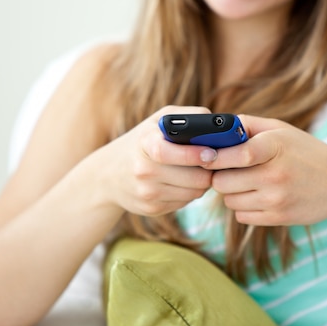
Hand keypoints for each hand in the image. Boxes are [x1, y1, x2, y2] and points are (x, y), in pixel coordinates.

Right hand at [83, 106, 218, 216]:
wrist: (108, 175)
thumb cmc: (142, 141)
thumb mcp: (158, 120)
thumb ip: (189, 116)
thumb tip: (219, 124)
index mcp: (144, 144)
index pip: (167, 152)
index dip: (193, 154)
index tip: (211, 153)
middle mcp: (143, 171)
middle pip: (193, 178)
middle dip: (208, 170)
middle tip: (212, 161)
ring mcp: (147, 193)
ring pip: (194, 192)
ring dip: (202, 182)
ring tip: (197, 170)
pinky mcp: (152, 209)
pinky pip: (185, 202)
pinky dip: (189, 192)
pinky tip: (181, 182)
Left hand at [203, 115, 326, 225]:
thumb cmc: (305, 151)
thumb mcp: (281, 130)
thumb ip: (247, 125)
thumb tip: (213, 129)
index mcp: (275, 147)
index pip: (237, 154)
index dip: (215, 156)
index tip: (205, 156)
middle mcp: (275, 175)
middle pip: (223, 182)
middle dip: (221, 175)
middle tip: (229, 170)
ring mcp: (277, 199)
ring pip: (229, 201)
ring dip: (232, 192)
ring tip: (247, 181)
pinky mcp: (279, 218)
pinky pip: (241, 216)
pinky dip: (243, 207)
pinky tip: (257, 195)